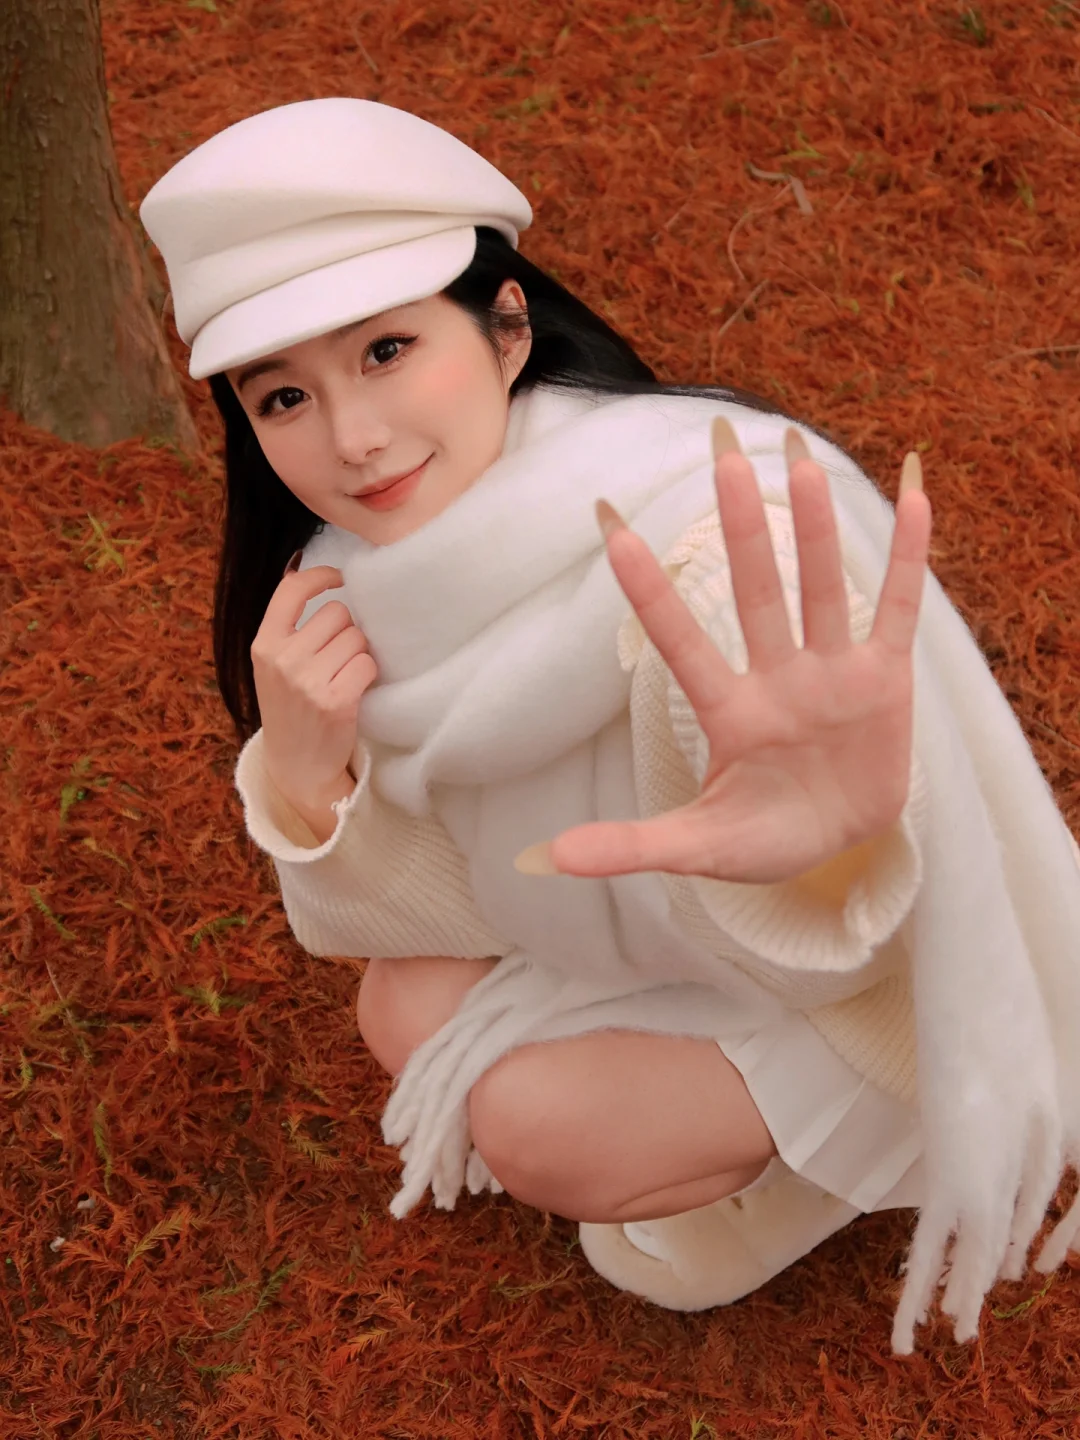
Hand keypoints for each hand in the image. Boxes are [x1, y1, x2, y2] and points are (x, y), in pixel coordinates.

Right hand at [251, 563, 376, 812]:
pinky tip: (354, 690)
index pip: (291, 589)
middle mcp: (282, 659)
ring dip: (359, 653)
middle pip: (337, 613)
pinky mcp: (336, 700)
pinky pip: (368, 664)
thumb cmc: (291, 707)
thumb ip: (288, 626)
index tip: (340, 577)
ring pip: (357, 637)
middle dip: (346, 630)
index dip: (321, 576)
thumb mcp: (273, 665)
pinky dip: (367, 675)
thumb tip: (303, 565)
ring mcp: (308, 681)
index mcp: (263, 645)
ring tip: (343, 676)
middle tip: (338, 657)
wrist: (297, 764)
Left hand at [517, 420, 931, 884]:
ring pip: (821, 589)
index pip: (680, 640)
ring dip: (815, 528)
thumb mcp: (697, 848)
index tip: (608, 522)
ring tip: (799, 460)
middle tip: (719, 450)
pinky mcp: (886, 680)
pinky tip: (911, 495)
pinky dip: (906, 557)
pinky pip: (898, 609)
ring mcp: (832, 674)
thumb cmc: (763, 839)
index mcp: (728, 713)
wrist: (841, 848)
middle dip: (740, 527)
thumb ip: (631, 845)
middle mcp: (777, 678)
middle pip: (754, 592)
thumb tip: (544, 858)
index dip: (648, 589)